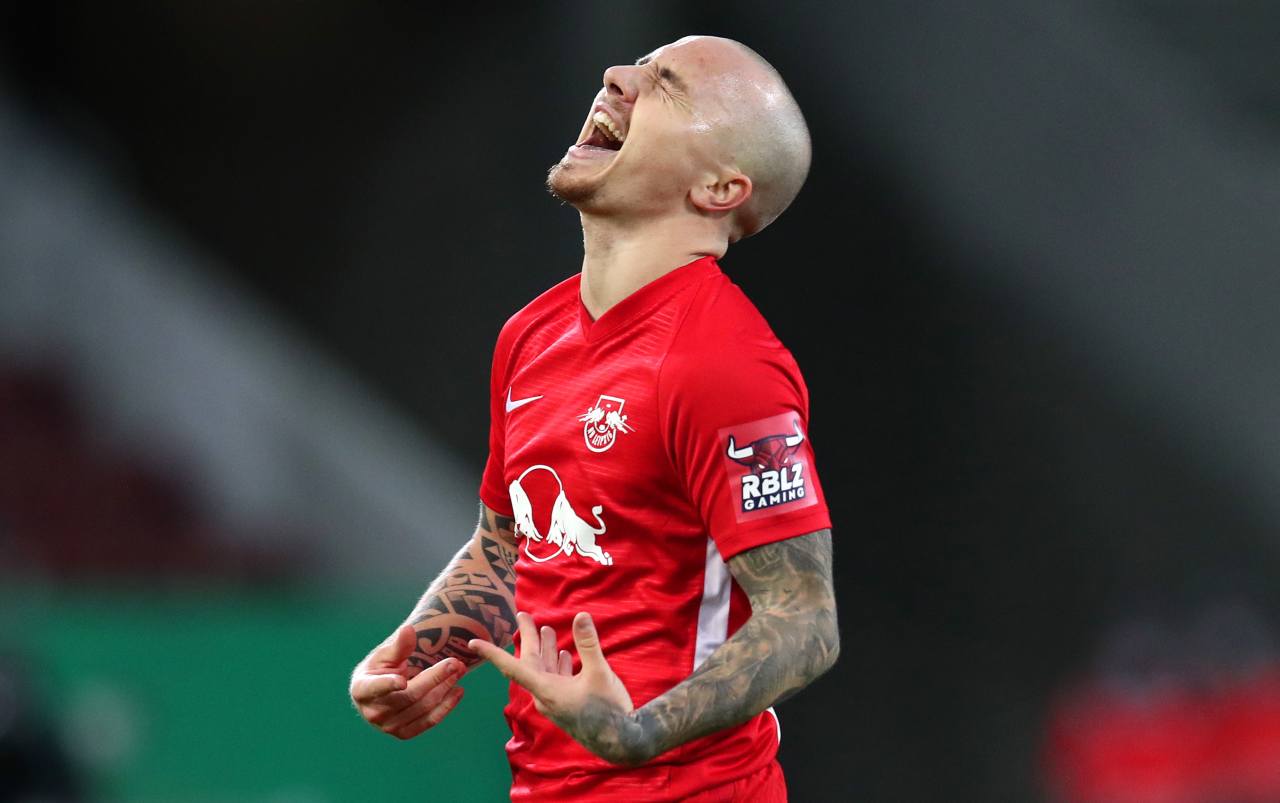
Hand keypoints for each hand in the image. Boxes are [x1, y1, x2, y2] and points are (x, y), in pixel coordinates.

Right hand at [350, 624, 465, 739]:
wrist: (378, 693)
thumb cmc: (379, 669)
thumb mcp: (384, 655)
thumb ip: (398, 646)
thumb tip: (408, 629)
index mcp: (361, 690)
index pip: (376, 688)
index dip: (388, 685)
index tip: (402, 681)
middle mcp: (373, 712)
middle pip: (409, 696)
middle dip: (435, 678)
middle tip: (455, 663)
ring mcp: (388, 727)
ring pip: (423, 707)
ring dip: (445, 688)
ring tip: (461, 670)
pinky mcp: (404, 733)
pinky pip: (429, 721)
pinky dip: (446, 706)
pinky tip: (458, 691)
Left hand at [469, 611, 650, 764]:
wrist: (622, 742)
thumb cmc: (608, 710)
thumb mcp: (599, 673)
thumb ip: (588, 644)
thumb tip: (580, 616)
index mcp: (546, 689)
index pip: (512, 667)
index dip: (492, 653)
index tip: (472, 644)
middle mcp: (545, 695)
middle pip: (531, 662)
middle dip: (528, 638)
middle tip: (524, 615)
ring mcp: (556, 701)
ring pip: (545, 670)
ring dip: (546, 650)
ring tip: (546, 630)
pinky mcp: (567, 704)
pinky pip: (556, 680)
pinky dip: (558, 665)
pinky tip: (566, 655)